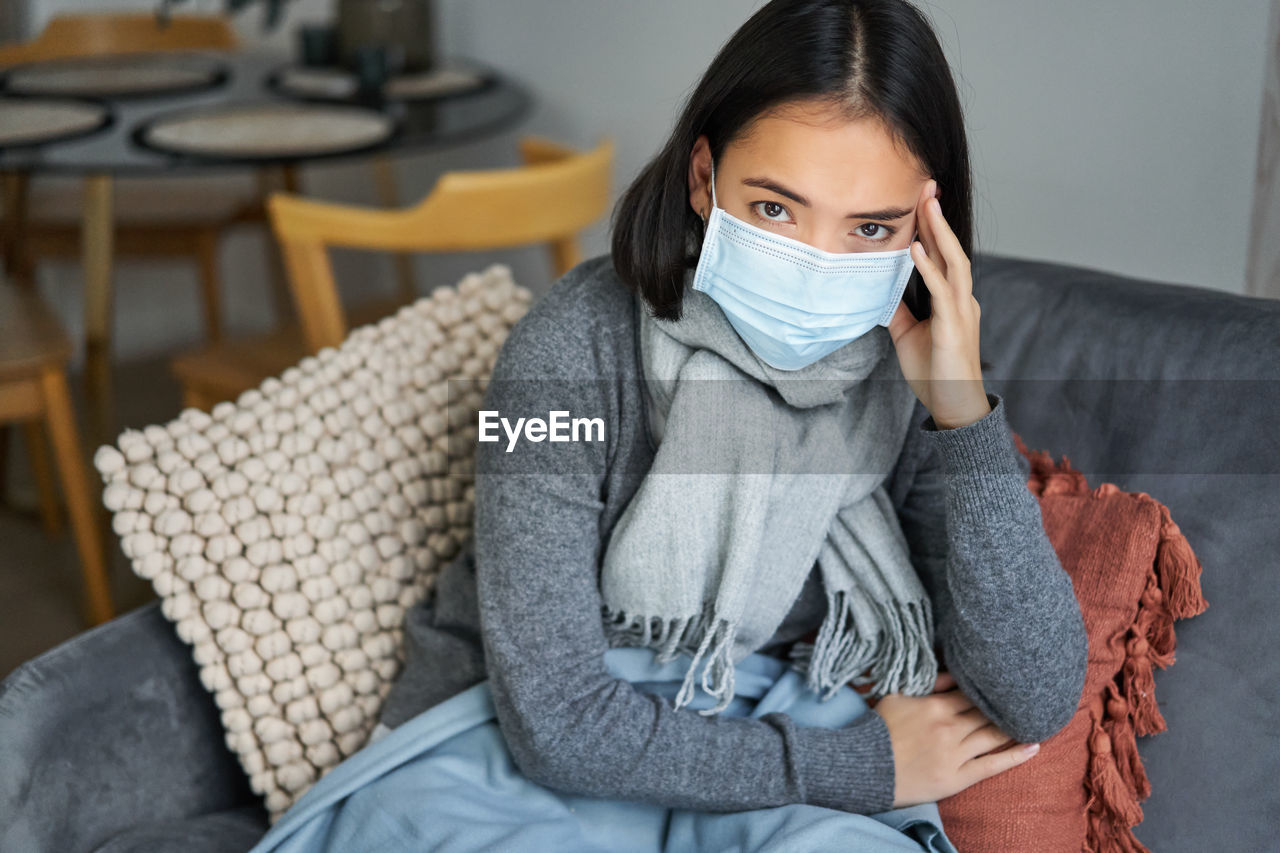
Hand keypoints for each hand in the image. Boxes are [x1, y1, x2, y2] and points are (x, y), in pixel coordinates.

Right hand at [875, 669, 1040, 808]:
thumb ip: (926, 684)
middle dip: (1004, 705)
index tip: (1003, 683)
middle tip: (1024, 699)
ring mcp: (955, 754)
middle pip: (986, 713)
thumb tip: (951, 673)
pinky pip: (992, 765)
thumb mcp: (897, 696)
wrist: (866, 767)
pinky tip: (1032, 747)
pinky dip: (1015, 756)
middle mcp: (950, 728)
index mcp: (935, 706)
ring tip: (1033, 718)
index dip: (988, 689)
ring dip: (1013, 727)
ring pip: (993, 736)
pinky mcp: (958, 777)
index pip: (971, 693)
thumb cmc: (878, 729)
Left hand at [886, 179, 990, 429]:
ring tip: (926, 205)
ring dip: (938, 232)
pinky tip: (915, 248)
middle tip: (927, 186)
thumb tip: (879, 292)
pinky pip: (942, 290)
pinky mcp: (954, 326)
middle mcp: (961, 299)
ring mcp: (961, 311)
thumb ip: (898, 311)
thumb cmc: (935, 372)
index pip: (942, 256)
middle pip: (951, 249)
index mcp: (952, 299)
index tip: (921, 200)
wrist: (954, 405)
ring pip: (953, 261)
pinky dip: (928, 267)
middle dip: (938, 217)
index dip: (933, 228)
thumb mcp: (908, 335)